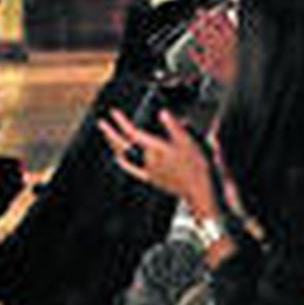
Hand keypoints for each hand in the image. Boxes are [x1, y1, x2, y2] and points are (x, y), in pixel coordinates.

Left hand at [99, 108, 215, 217]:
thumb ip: (175, 127)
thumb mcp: (190, 143)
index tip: (114, 112)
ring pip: (125, 156)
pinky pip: (133, 170)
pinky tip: (117, 159)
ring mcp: (149, 170)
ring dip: (114, 145)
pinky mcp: (152, 178)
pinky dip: (124, 163)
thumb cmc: (198, 169)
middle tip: (102, 123)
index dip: (122, 122)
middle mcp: (149, 160)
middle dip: (111, 133)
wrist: (201, 192)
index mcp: (156, 149)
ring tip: (107, 137)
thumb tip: (163, 113)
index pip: (133, 133)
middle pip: (123, 145)